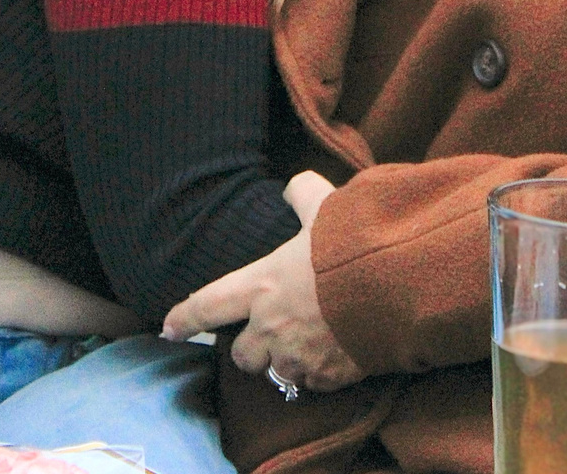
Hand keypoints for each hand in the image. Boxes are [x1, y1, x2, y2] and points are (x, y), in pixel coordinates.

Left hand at [161, 172, 362, 392]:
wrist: (397, 286)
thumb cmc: (354, 246)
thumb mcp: (325, 209)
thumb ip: (304, 194)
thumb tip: (294, 184)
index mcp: (262, 285)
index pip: (208, 305)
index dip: (185, 318)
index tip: (169, 328)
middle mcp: (271, 328)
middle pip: (242, 355)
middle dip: (250, 348)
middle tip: (268, 335)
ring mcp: (298, 357)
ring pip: (277, 373)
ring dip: (285, 362)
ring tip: (305, 346)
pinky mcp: (327, 377)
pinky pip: (312, 383)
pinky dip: (317, 373)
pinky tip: (333, 354)